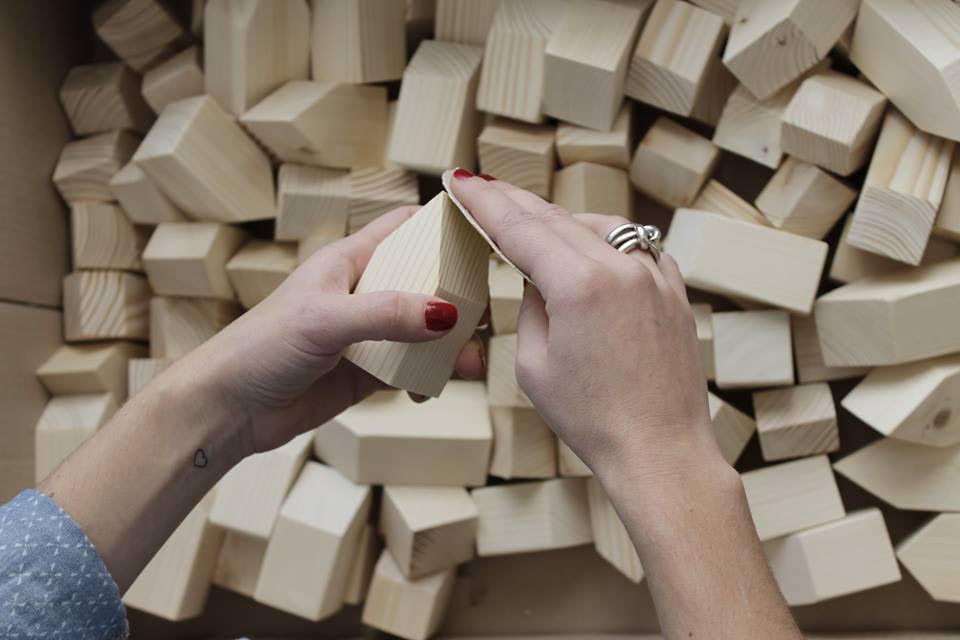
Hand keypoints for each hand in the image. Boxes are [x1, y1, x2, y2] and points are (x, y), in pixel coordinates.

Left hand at [168, 206, 484, 456]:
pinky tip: (426, 391)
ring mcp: (367, 334)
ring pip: (424, 331)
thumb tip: (446, 314)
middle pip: (427, 282)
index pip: (405, 228)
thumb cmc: (260, 347)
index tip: (482, 235)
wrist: (229, 409)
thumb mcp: (325, 321)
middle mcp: (363, 293)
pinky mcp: (367, 373)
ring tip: (467, 364)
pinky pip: (411, 369)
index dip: (442, 226)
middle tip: (483, 318)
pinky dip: (427, 378)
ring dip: (449, 346)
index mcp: (350, 261)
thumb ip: (386, 314)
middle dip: (458, 299)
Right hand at [449, 173, 722, 483]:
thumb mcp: (534, 365)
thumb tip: (536, 278)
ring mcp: (656, 276)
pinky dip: (609, 243)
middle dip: (516, 203)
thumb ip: (530, 308)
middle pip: (558, 219)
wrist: (661, 452)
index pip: (520, 229)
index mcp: (580, 284)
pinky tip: (593, 253)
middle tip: (485, 187)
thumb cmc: (593, 419)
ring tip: (536, 224)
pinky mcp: (675, 293)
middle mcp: (622, 268)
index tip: (462, 182)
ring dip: (565, 221)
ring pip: (602, 226)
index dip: (486, 203)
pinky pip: (638, 249)